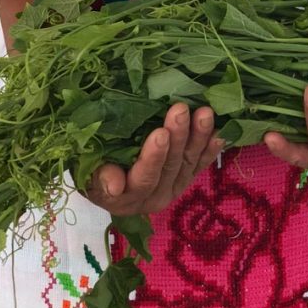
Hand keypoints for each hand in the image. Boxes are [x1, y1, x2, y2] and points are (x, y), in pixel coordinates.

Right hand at [83, 104, 222, 215]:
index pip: (143, 178)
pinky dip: (211, 149)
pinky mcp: (184, 178)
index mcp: (125, 198)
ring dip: (198, 137)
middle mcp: (153, 197)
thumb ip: (99, 177)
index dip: (152, 158)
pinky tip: (220, 133)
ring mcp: (172, 187)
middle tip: (180, 109)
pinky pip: (199, 164)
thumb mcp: (86, 172)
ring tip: (204, 113)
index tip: (159, 133)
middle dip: (177, 137)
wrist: (102, 177)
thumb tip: (114, 184)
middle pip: (169, 167)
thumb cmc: (90, 167)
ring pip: (188, 162)